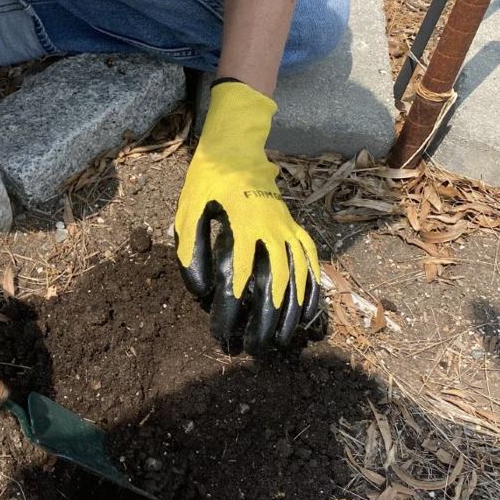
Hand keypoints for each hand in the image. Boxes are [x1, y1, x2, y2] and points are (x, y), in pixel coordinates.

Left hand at [174, 81, 322, 353]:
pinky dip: (311, 294)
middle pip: (276, 284)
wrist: (237, 148)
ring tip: (283, 344)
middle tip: (255, 350)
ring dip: (291, 315)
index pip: (239, 275)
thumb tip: (201, 292)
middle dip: (266, 322)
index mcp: (245, 223)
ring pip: (298, 278)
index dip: (231, 309)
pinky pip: (310, 266)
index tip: (224, 334)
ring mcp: (290, 229)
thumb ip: (191, 248)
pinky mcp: (298, 231)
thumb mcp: (188, 208)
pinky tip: (307, 319)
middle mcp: (274, 228)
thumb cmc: (207, 180)